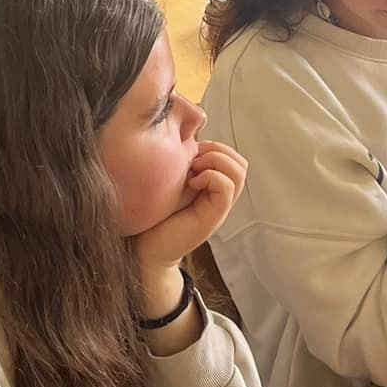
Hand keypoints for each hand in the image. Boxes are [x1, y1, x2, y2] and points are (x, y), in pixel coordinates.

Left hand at [134, 141, 247, 295]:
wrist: (145, 249)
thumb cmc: (154, 213)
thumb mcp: (171, 182)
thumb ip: (183, 164)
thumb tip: (186, 137)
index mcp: (213, 186)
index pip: (234, 158)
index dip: (216, 147)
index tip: (192, 152)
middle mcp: (220, 197)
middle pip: (241, 164)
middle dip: (219, 151)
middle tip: (195, 160)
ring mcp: (218, 208)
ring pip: (238, 173)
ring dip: (216, 162)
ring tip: (194, 170)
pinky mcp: (213, 218)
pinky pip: (226, 187)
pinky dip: (211, 177)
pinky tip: (192, 183)